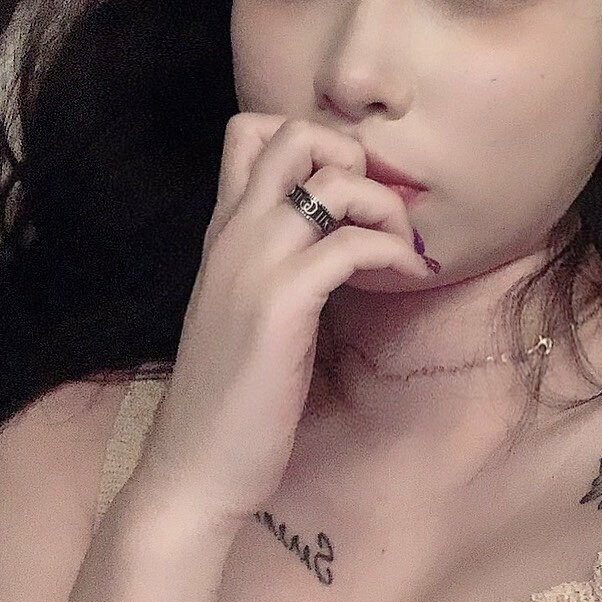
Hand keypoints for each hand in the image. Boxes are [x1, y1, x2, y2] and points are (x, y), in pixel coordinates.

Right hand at [132, 113, 431, 522]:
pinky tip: (408, 277)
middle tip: (377, 213)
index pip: (249, 133)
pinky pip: (351, 244)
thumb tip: (329, 241)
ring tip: (403, 249)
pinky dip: (393, 251)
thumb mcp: (243, 313)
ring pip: (332, 180)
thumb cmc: (227, 398)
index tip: (347, 191)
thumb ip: (272, 267)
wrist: (193, 467)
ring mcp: (253, 267)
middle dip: (352, 156)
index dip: (310, 142)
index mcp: (222, 234)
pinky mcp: (279, 306)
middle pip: (293, 133)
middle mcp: (233, 236)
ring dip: (385, 205)